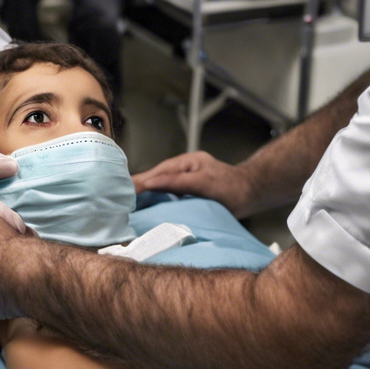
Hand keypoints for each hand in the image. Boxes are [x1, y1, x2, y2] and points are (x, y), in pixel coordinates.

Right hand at [132, 151, 257, 218]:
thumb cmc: (232, 189)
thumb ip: (177, 182)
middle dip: (137, 186)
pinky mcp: (188, 189)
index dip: (139, 183)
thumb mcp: (203, 184)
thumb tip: (151, 183)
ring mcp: (185, 178)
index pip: (156, 174)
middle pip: (154, 177)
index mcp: (185, 163)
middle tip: (117, 197)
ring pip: (159, 184)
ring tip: (126, 201)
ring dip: (144, 192)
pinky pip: (167, 191)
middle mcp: (183, 168)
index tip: (123, 191)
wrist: (252, 191)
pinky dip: (155, 196)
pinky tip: (146, 205)